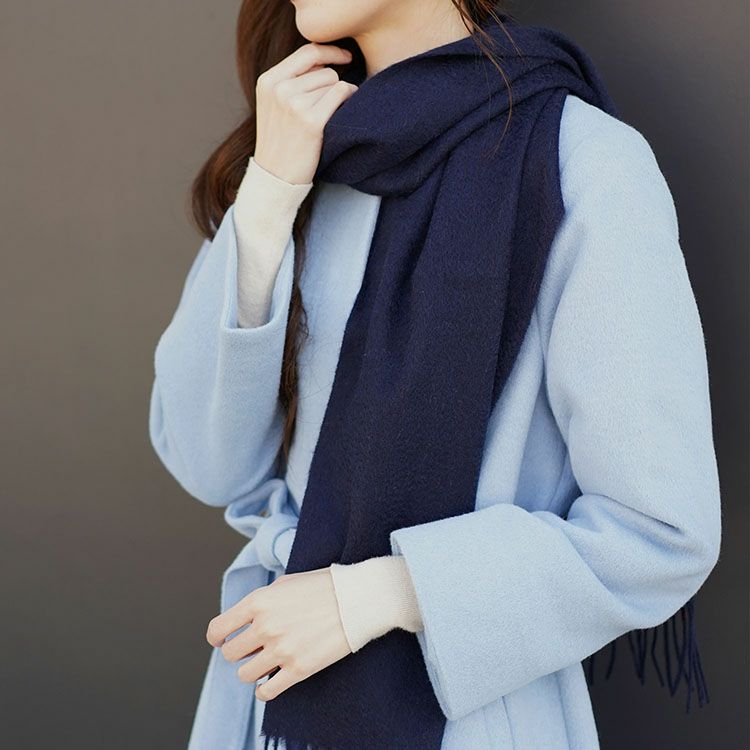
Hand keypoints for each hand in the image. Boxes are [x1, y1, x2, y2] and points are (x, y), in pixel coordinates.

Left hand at [206, 567, 351, 700]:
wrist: (358, 599)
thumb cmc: (324, 586)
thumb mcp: (286, 582)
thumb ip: (262, 601)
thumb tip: (245, 620)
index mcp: (259, 601)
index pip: (218, 629)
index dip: (218, 638)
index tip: (223, 640)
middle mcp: (265, 626)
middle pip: (231, 654)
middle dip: (239, 652)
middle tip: (252, 649)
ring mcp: (281, 650)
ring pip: (245, 675)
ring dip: (253, 670)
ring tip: (266, 662)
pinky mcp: (298, 670)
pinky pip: (265, 692)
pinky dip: (264, 690)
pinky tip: (271, 681)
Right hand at [254, 42, 358, 184]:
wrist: (275, 177)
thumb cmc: (280, 141)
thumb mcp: (273, 104)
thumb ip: (291, 80)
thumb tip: (326, 59)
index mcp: (268, 81)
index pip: (307, 52)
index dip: (331, 51)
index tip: (345, 57)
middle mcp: (279, 89)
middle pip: (324, 69)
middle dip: (332, 85)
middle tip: (326, 107)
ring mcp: (295, 104)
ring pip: (333, 82)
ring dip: (338, 96)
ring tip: (325, 117)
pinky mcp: (312, 121)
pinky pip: (341, 93)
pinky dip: (349, 98)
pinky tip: (344, 112)